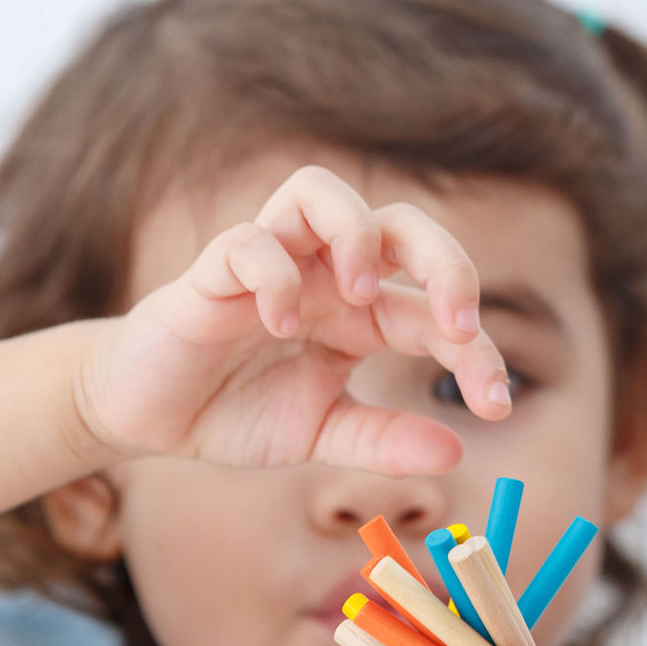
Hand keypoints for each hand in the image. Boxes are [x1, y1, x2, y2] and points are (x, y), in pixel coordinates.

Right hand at [77, 165, 511, 475]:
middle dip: (446, 262)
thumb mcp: (320, 435)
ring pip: (321, 191)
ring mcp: (270, 266)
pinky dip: (273, 275)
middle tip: (458, 326)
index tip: (495, 403)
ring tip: (362, 297)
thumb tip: (455, 453)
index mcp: (360, 315)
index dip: (477, 351)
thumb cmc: (237, 411)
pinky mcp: (211, 274)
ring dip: (356, 235)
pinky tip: (280, 327)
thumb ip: (381, 440)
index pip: (436, 310)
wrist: (151, 415)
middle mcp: (323, 277)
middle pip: (400, 222)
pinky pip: (247, 243)